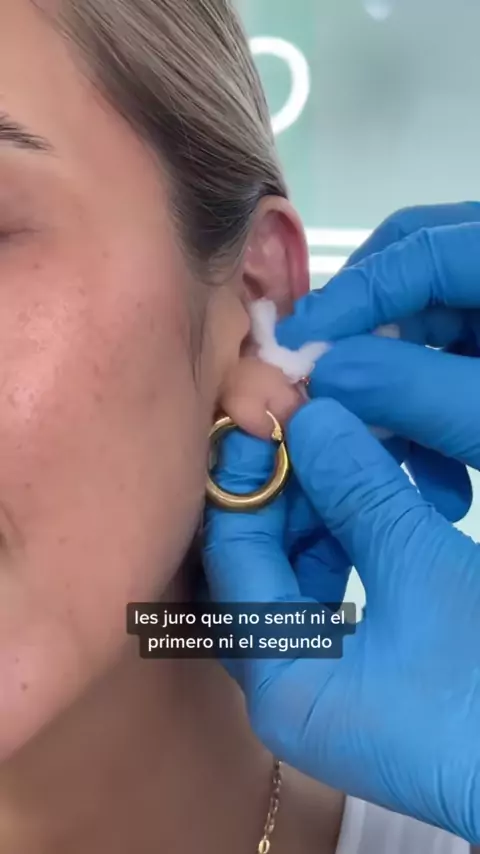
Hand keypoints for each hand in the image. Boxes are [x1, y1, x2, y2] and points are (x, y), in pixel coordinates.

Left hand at [203, 400, 479, 842]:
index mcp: (280, 683)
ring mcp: (324, 695)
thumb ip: (359, 491)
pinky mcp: (361, 689)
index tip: (265, 418)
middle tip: (315, 437)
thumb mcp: (423, 568)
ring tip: (352, 468)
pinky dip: (346, 554)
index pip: (234, 559)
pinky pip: (327, 604)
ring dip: (320, 521)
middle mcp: (286, 696)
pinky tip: (376, 516)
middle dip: (287, 497)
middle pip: (257, 569)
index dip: (246, 481)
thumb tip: (310, 419)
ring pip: (294, 582)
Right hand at [278, 202, 479, 522]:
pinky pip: (452, 365)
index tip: (295, 349)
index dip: (349, 296)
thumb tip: (321, 373)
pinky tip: (442, 484)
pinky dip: (433, 417)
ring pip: (427, 331)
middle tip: (331, 394)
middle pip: (411, 278)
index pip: (416, 246)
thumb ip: (410, 387)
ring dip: (400, 401)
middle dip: (364, 347)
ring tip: (398, 466)